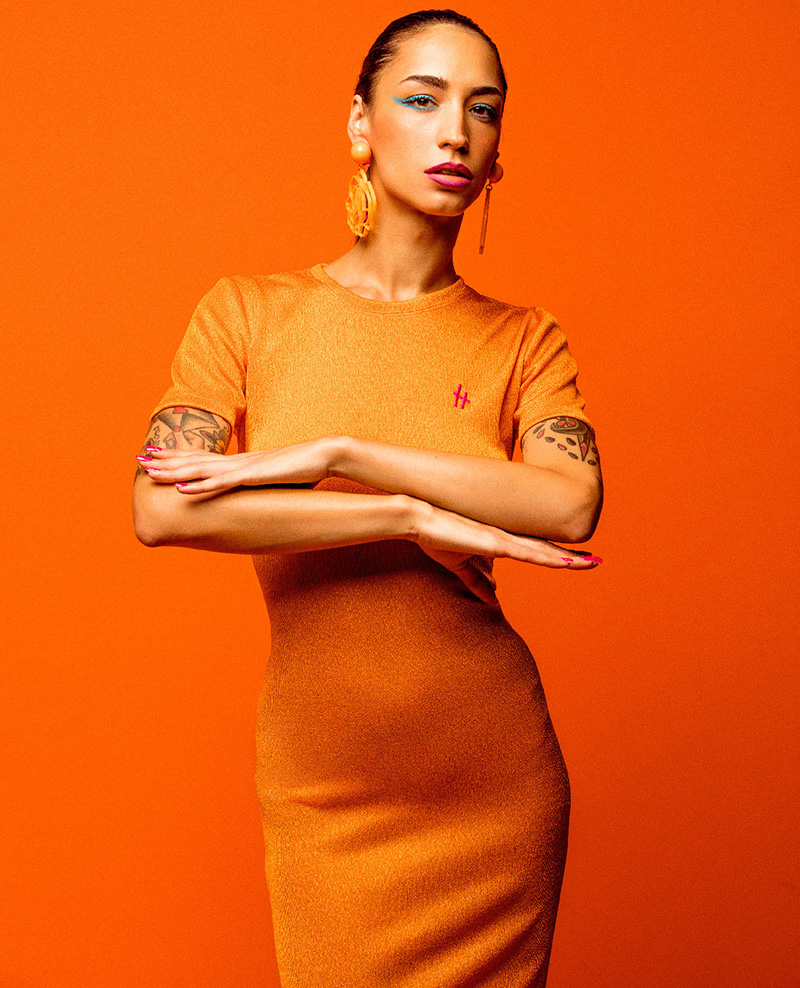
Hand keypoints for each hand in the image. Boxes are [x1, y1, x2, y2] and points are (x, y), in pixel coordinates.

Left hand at [135, 436, 337, 494]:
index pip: (204, 457)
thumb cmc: (306, 469)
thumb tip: (263, 495)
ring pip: (200, 469)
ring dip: (172, 470)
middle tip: (139, 459)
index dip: (180, 456)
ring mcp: (243, 467)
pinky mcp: (252, 476)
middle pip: (195, 459)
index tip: (159, 456)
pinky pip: (220, 482)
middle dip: (166, 459)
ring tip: (148, 471)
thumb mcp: (280, 480)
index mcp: (243, 462)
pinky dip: (198, 485)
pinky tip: (180, 488)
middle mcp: (237, 461)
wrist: (324, 455)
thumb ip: (265, 485)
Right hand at [411, 499, 601, 605]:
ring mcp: (503, 538)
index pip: (536, 550)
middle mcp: (507, 538)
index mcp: (500, 542)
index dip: (556, 556)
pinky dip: (549, 558)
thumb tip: (493, 599)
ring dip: (568, 558)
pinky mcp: (495, 542)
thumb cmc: (436, 537)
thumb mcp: (459, 566)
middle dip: (571, 557)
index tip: (578, 560)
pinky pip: (528, 553)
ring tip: (592, 563)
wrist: (419, 519)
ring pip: (543, 550)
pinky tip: (566, 562)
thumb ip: (477, 581)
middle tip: (596, 561)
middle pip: (546, 549)